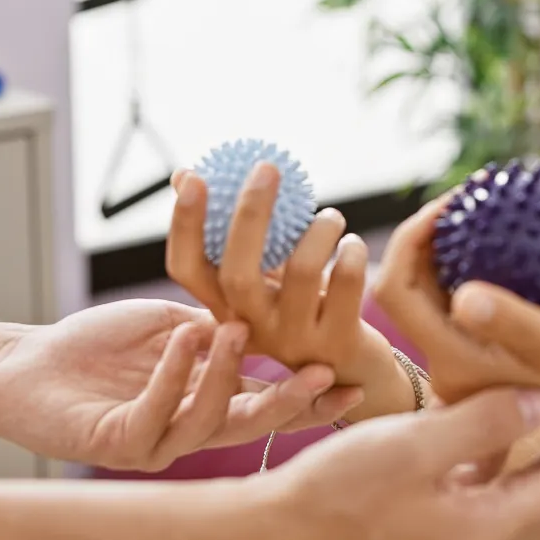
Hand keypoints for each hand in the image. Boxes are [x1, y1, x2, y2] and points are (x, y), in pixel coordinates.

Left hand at [0, 299, 359, 470]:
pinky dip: (176, 373)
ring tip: (239, 330)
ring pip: (210, 422)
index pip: (275, 407)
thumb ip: (223, 328)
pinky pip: (157, 414)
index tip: (358, 383)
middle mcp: (192, 430)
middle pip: (256, 425)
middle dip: (292, 403)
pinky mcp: (117, 444)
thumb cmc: (101, 345)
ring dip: (230, 375)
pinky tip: (186, 338)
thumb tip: (274, 316)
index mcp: (213, 402)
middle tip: (322, 373)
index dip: (316, 402)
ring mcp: (157, 443)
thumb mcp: (180, 324)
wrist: (26, 364)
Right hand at [167, 165, 412, 419]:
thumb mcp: (262, 276)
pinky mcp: (338, 342)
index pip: (185, 269)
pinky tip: (352, 246)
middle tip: (267, 168)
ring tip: (332, 217)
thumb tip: (185, 175)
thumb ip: (231, 235)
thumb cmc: (304, 310)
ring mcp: (293, 340)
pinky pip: (344, 285)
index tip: (193, 175)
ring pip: (299, 272)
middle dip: (250, 213)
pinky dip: (350, 255)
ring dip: (317, 231)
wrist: (355, 371)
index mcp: (223, 310)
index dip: (184, 223)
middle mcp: (251, 329)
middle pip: (237, 270)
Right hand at [263, 387, 539, 539]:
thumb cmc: (337, 490)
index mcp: (475, 534)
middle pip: (529, 495)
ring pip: (491, 494)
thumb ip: (487, 422)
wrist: (263, 536)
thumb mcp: (419, 445)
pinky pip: (456, 498)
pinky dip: (472, 465)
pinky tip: (469, 432)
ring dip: (515, 456)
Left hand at [375, 204, 539, 430]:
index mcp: (454, 362)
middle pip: (410, 285)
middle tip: (468, 194)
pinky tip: (509, 230)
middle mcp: (449, 361)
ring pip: (437, 285)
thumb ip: (510, 323)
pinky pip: (467, 290)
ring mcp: (468, 353)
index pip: (398, 293)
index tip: (451, 203)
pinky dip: (478, 256)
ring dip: (452, 242)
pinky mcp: (489, 343)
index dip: (409, 240)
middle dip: (428, 233)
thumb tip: (463, 297)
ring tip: (485, 201)